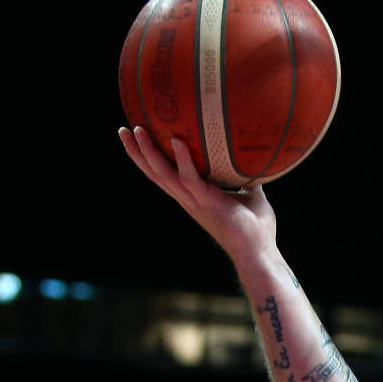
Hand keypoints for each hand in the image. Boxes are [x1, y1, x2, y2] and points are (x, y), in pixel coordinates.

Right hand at [117, 125, 277, 261]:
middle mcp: (187, 199)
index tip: (136, 139)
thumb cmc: (255, 227)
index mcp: (192, 196)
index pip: (163, 175)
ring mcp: (195, 201)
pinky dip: (182, 158)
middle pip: (154, 173)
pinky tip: (176, 139)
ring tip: (138, 130)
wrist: (259, 252)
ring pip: (163, 174)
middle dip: (136, 153)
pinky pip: (190, 178)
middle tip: (123, 131)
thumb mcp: (249, 194)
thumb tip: (254, 158)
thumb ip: (245, 177)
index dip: (148, 159)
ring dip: (148, 152)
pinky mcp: (206, 202)